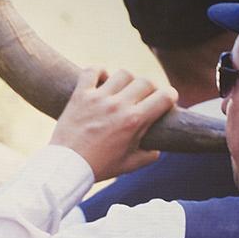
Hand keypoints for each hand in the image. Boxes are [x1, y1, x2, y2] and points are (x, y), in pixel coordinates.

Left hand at [50, 67, 177, 181]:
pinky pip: (92, 70)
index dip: (171, 96)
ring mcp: (98, 98)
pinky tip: (102, 81)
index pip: (164, 97)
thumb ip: (149, 156)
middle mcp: (118, 105)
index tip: (168, 101)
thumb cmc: (100, 167)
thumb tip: (157, 149)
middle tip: (146, 98)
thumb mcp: (130, 165)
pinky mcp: (80, 94)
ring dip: (127, 81)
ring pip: (122, 73)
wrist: (67, 166)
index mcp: (134, 121)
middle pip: (145, 81)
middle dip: (151, 88)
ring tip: (123, 91)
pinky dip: (99, 72)